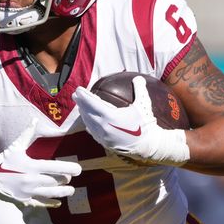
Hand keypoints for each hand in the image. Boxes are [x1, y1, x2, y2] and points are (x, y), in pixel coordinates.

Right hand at [0, 119, 81, 207]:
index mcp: (31, 165)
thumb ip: (28, 134)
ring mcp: (28, 192)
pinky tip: (58, 203)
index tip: (78, 169)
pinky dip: (51, 203)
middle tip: (71, 178)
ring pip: (51, 193)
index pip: (56, 167)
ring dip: (63, 192)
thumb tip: (36, 121)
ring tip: (71, 190)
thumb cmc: (4, 160)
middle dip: (66, 179)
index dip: (69, 168)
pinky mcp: (24, 200)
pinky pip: (41, 203)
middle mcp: (31, 179)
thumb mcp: (16, 146)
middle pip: (56, 181)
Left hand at [72, 76, 188, 165]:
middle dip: (81, 103)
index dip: (84, 96)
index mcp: (111, 116)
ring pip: (89, 123)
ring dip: (84, 113)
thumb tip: (138, 77)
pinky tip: (87, 122)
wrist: (148, 146)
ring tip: (80, 106)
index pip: (93, 104)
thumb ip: (140, 89)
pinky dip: (89, 125)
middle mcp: (104, 127)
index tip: (78, 90)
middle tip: (75, 95)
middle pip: (88, 113)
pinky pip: (93, 132)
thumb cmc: (146, 125)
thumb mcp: (144, 104)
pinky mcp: (106, 143)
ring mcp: (104, 136)